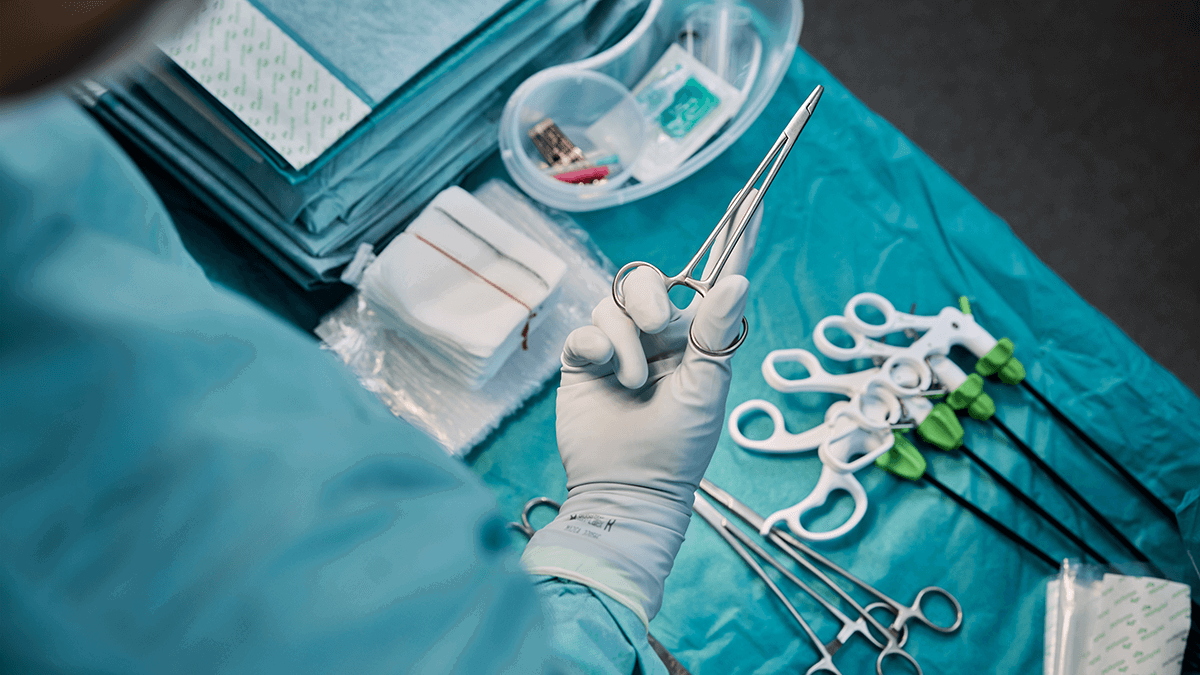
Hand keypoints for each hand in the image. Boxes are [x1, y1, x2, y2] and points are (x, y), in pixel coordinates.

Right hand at [521, 191, 763, 625]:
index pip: (717, 277)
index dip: (736, 238)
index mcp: (698, 338)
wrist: (628, 487)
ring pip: (614, 303)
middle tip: (659, 330)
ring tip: (634, 384)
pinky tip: (603, 373)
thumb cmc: (678, 448)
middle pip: (648, 280)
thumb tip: (738, 281)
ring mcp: (620, 346)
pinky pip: (585, 328)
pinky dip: (596, 347)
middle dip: (653, 299)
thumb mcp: (707, 390)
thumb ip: (717, 334)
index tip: (754, 196)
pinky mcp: (584, 359)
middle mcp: (659, 334)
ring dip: (627, 340)